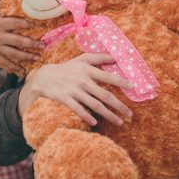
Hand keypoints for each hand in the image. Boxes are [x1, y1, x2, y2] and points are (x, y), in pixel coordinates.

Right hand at [0, 0, 42, 74]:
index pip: (15, 24)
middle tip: (43, 45)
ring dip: (26, 57)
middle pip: (17, 41)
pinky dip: (14, 69)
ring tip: (38, 58)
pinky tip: (23, 72)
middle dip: (31, 44)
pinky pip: (5, 64)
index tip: (36, 25)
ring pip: (13, 54)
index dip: (26, 25)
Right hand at [18, 53, 134, 125]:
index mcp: (88, 70)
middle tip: (130, 114)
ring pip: (95, 105)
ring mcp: (74, 91)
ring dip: (108, 115)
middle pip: (104, 95)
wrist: (45, 77)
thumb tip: (116, 56)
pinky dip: (86, 116)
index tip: (133, 87)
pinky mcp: (65, 99)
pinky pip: (78, 109)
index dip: (121, 82)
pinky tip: (96, 122)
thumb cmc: (67, 68)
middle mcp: (83, 81)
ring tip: (120, 122)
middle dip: (119, 105)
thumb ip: (99, 57)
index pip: (108, 76)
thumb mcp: (82, 59)